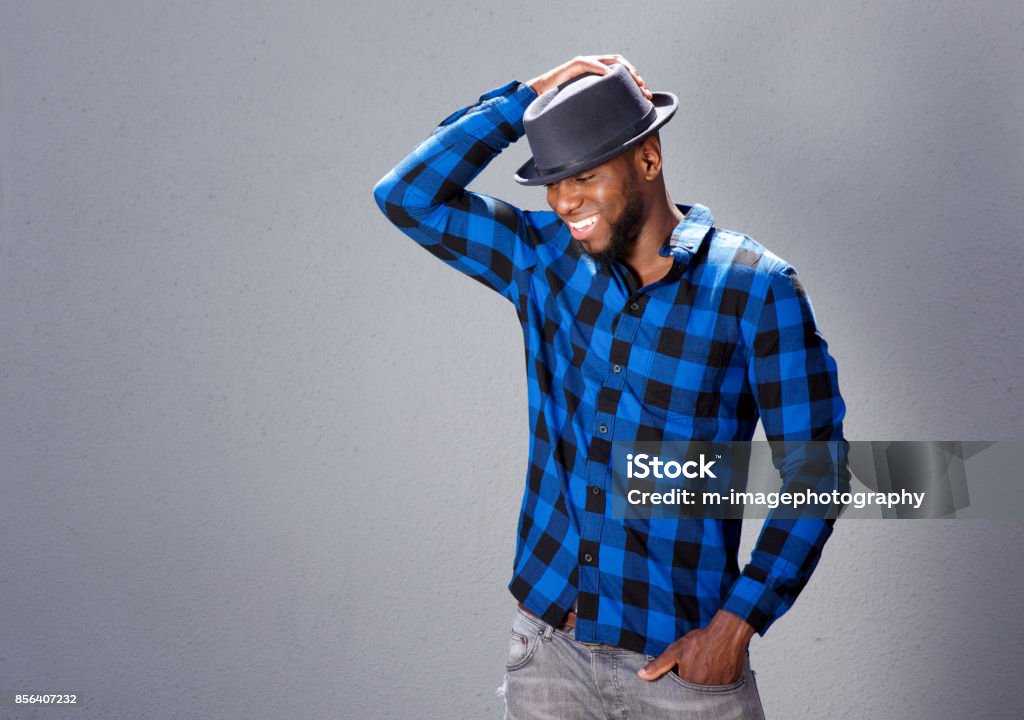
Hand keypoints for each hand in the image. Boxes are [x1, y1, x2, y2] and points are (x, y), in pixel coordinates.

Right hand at [527, 54, 652, 99]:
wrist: (541, 96)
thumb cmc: (564, 104)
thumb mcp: (587, 106)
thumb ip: (600, 108)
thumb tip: (619, 127)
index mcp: (600, 74)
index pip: (623, 71)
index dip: (635, 80)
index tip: (645, 93)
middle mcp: (595, 65)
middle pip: (620, 64)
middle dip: (634, 75)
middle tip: (643, 88)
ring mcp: (586, 63)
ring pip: (610, 61)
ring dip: (624, 70)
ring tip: (633, 81)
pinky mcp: (574, 65)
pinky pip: (590, 64)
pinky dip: (601, 68)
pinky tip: (610, 75)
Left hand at [638, 610, 754, 685]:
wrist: (727, 634)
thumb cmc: (701, 641)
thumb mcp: (675, 650)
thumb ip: (658, 665)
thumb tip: (641, 675)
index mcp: (689, 683)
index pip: (679, 692)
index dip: (679, 682)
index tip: (683, 673)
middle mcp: (704, 689)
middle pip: (693, 693)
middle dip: (692, 682)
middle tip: (696, 668)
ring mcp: (719, 688)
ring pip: (707, 692)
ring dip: (704, 683)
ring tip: (706, 668)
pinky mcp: (730, 685)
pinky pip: (720, 689)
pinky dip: (716, 682)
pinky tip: (715, 669)